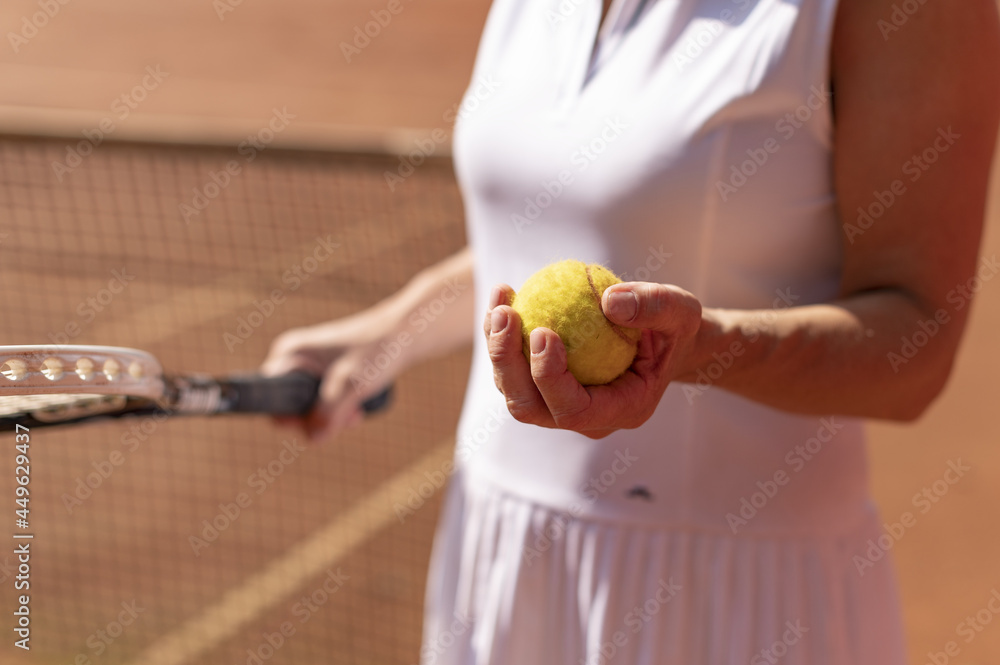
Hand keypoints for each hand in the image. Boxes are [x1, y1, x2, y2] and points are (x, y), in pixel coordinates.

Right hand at [262, 316, 395, 441]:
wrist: (404, 334)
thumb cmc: (378, 349)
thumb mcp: (353, 385)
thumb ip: (330, 413)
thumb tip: (314, 437)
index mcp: (288, 354)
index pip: (270, 399)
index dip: (290, 417)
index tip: (319, 419)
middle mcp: (291, 359)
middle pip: (289, 409)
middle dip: (317, 420)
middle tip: (346, 416)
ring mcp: (307, 367)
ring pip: (308, 409)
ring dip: (331, 418)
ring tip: (355, 411)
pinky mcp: (322, 375)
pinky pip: (320, 404)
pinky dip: (336, 411)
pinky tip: (356, 409)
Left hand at [485, 281, 701, 438]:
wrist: (666, 340)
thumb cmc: (676, 328)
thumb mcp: (682, 311)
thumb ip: (654, 306)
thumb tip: (609, 301)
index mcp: (621, 410)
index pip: (574, 410)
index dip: (550, 377)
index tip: (543, 331)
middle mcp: (586, 417)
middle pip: (531, 407)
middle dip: (508, 364)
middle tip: (506, 315)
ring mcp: (562, 404)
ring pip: (515, 391)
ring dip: (498, 349)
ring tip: (501, 301)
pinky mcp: (545, 386)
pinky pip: (514, 368)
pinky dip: (502, 336)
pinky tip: (504, 296)